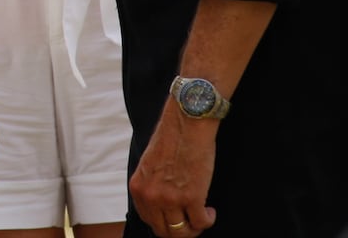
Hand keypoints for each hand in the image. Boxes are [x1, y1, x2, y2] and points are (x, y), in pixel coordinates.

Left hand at [129, 104, 216, 235]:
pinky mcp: (192, 197)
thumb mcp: (150, 164)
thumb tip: (161, 207)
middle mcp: (151, 196)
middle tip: (190, 221)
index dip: (164, 222)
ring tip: (201, 215)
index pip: (149, 220)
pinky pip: (201, 223)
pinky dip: (208, 220)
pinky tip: (209, 210)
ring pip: (182, 232)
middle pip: (164, 231)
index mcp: (139, 187)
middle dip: (179, 229)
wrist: (187, 121)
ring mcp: (171, 198)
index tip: (175, 217)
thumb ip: (152, 186)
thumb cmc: (172, 137)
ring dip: (194, 227)